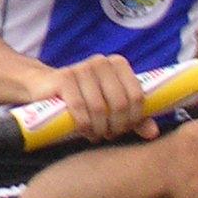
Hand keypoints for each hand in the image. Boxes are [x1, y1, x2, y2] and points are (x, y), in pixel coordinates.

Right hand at [43, 54, 158, 142]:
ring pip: (99, 108)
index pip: (137, 96)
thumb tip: (153, 132)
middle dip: (116, 126)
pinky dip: (83, 124)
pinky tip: (84, 131)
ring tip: (96, 135)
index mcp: (118, 64)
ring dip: (99, 128)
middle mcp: (101, 61)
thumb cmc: (84, 99)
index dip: (134, 118)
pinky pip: (79, 107)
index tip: (125, 129)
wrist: (45, 88)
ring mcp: (81, 67)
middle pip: (120, 103)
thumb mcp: (112, 108)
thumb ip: (134, 118)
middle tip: (109, 135)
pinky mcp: (62, 77)